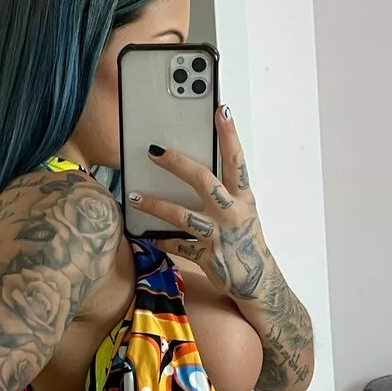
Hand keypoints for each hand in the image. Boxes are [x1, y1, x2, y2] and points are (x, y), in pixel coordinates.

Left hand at [128, 106, 269, 300]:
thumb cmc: (245, 239)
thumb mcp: (242, 210)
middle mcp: (232, 213)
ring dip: (157, 205)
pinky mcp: (207, 257)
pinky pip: (177, 245)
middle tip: (155, 152)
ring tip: (135, 196)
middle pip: (204, 181)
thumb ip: (224, 191)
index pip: (237, 160)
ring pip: (183, 215)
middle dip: (178, 164)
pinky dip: (159, 239)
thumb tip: (193, 167)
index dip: (230, 135)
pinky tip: (143, 233)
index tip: (221, 110)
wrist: (256, 279)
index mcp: (244, 198)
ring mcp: (219, 236)